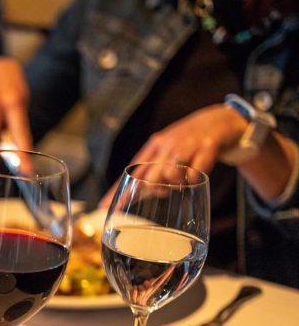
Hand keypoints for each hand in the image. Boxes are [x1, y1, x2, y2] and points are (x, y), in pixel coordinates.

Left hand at [99, 104, 247, 208]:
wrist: (222, 119)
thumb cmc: (190, 141)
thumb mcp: (168, 152)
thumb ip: (154, 172)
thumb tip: (138, 196)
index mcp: (154, 146)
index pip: (132, 171)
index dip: (117, 189)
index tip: (103, 207)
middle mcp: (167, 144)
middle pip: (148, 173)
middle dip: (144, 190)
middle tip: (149, 197)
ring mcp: (187, 144)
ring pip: (169, 171)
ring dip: (170, 184)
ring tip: (176, 185)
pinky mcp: (208, 146)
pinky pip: (197, 171)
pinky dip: (193, 180)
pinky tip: (194, 179)